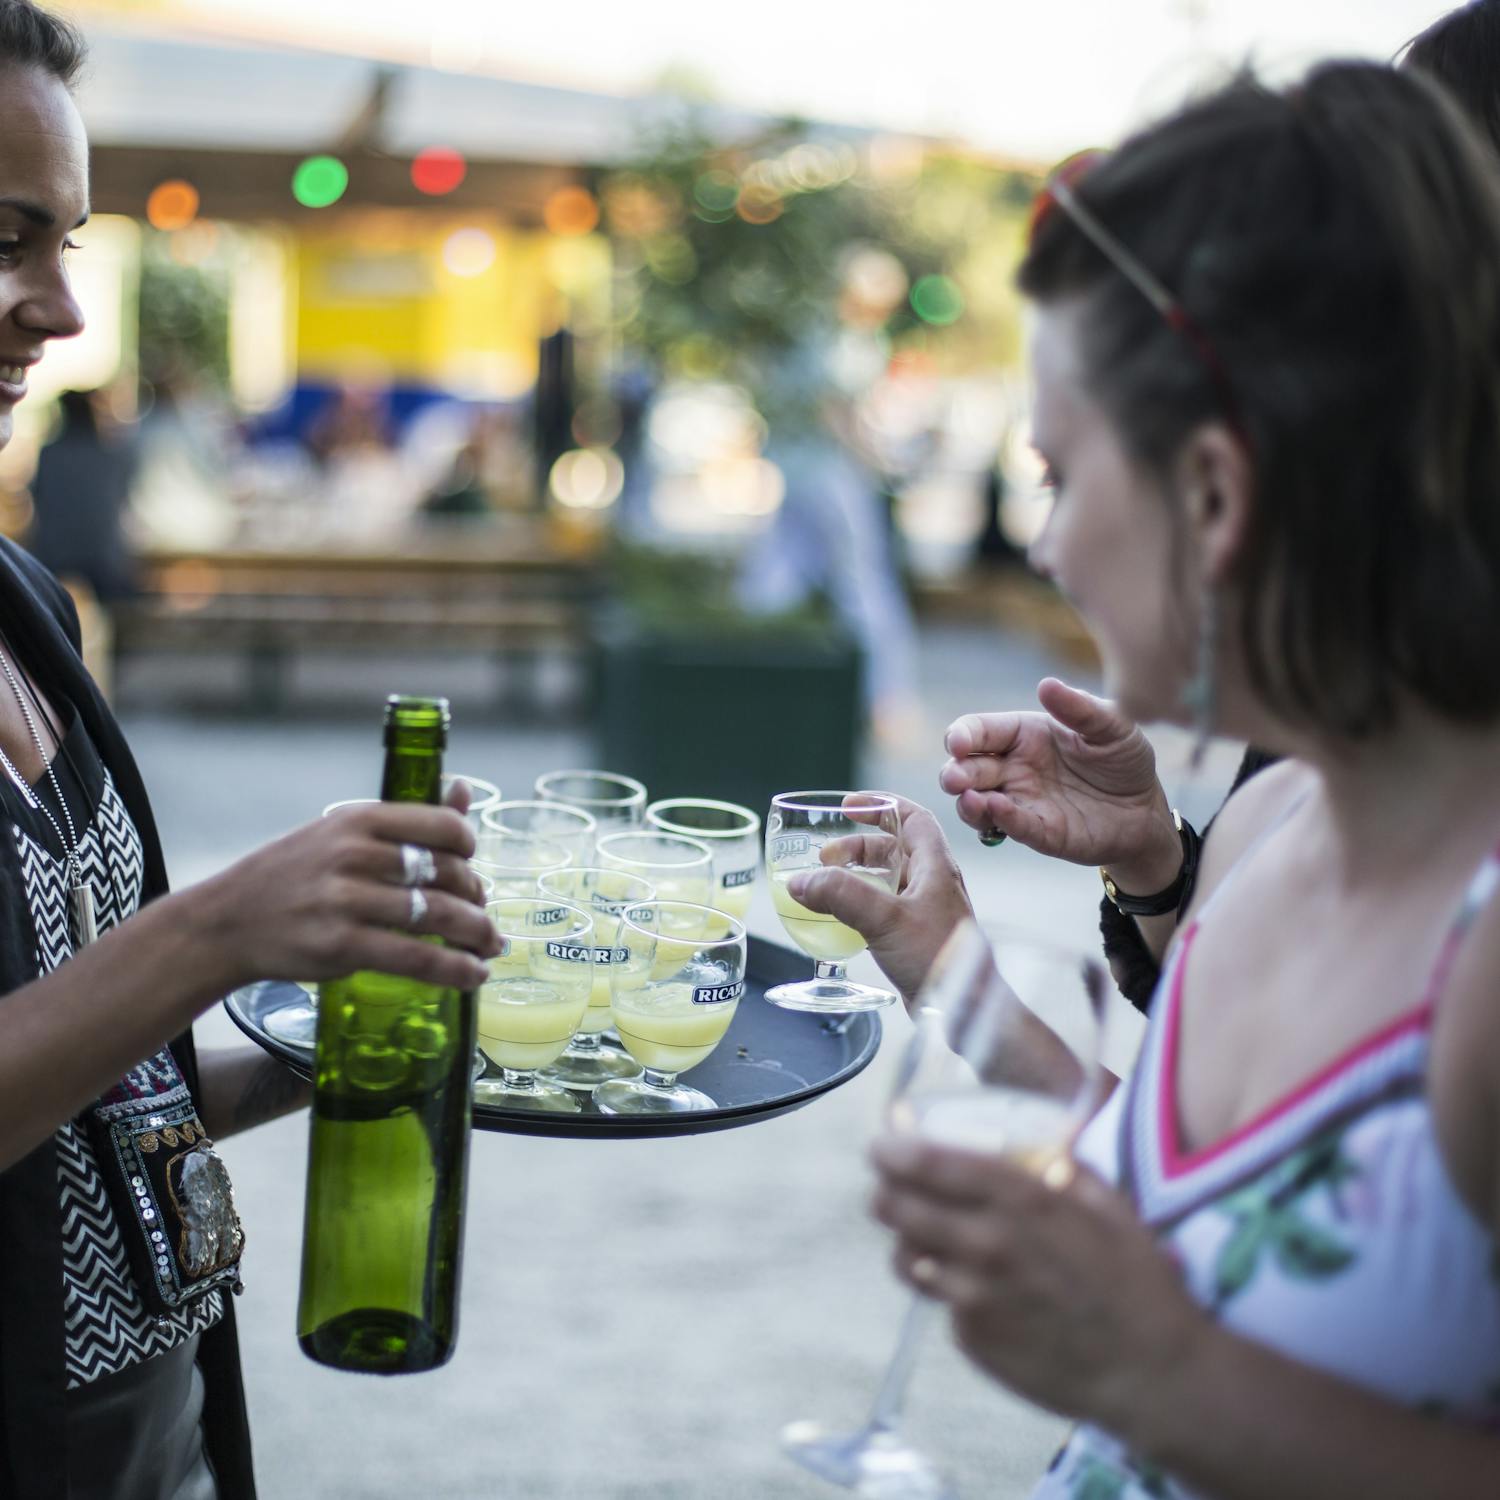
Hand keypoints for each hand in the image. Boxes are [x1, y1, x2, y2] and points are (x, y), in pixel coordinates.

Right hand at [195, 790, 498, 992]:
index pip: (442, 826)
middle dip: (476, 897)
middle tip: (483, 915)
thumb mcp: (343, 831)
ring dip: (477, 934)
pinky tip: (474, 974)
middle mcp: (353, 854)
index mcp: (359, 819)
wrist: (226, 921)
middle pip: (445, 873)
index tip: (472, 865)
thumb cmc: (294, 874)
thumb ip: (407, 818)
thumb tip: (463, 789)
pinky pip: (415, 957)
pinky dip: (454, 968)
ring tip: (491, 946)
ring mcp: (345, 900)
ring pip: (437, 915)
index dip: (469, 848)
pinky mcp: (340, 945)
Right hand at [785, 796, 972, 1006]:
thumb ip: (841, 896)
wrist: (965, 1007)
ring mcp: (924, 910)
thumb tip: (801, 881)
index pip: (912, 817)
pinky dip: (859, 904)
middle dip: (857, 846)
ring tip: (826, 883)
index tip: (850, 805)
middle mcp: (932, 883)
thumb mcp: (886, 919)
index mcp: (935, 866)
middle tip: (825, 856)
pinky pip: (882, 909)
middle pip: (892, 848)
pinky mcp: (914, 936)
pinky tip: (840, 917)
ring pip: (886, 880)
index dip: (881, 805)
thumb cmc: (940, 957)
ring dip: (856, 876)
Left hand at [870, 1131, 1206, 1427]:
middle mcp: (986, 1245)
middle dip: (886, 1191)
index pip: (929, 1165)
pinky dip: (949, 1288)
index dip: (893, 1150)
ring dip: (907, 1240)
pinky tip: (978, 1287)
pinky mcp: (971, 1339)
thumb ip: (1064, 1167)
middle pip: (896, 1208)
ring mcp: (973, 1297)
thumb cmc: (1138, 1282)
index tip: (882, 1143)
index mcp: (1020, 1202)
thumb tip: (1039, 1142)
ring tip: (925, 1234)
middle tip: (891, 1186)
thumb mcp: (1109, 1204)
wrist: (1150, 1374)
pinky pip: (940, 1302)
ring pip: (905, 1257)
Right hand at [940, 678, 1180, 887]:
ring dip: (967, 804)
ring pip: (977, 804)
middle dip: (955, 774)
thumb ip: (1080, 708)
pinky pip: (1013, 827)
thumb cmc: (1122, 760)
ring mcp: (1022, 802)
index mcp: (1022, 735)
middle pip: (968, 769)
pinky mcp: (1039, 833)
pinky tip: (998, 810)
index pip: (979, 731)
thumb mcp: (1111, 727)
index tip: (957, 742)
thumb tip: (1046, 684)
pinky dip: (1002, 820)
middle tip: (956, 778)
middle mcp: (1013, 769)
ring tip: (971, 799)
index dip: (961, 735)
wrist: (1146, 808)